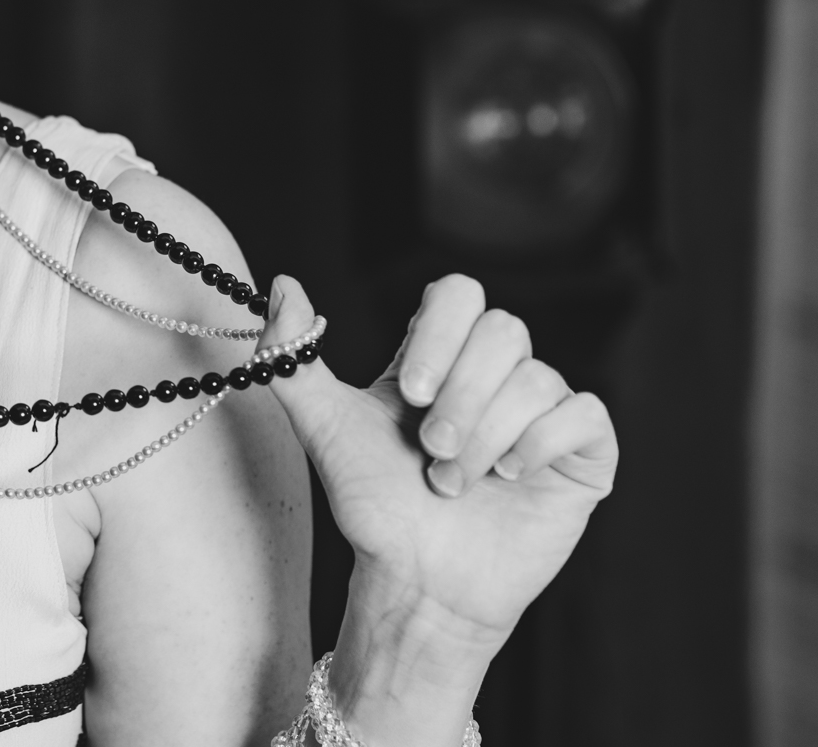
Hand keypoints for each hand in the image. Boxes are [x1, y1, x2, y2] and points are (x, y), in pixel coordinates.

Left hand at [260, 273, 616, 660]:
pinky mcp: (582, 452)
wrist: (418, 581)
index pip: (458, 294)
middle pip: (503, 330)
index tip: (408, 393)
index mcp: (439, 357)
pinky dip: (540, 445)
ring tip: (452, 482)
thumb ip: (292, 356)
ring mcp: (542, 411)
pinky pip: (584, 414)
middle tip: (430, 449)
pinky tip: (508, 478)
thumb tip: (281, 285)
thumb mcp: (323, 425)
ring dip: (486, 436)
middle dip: (461, 396)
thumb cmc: (374, 504)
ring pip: (538, 379)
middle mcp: (495, 374)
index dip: (438, 335)